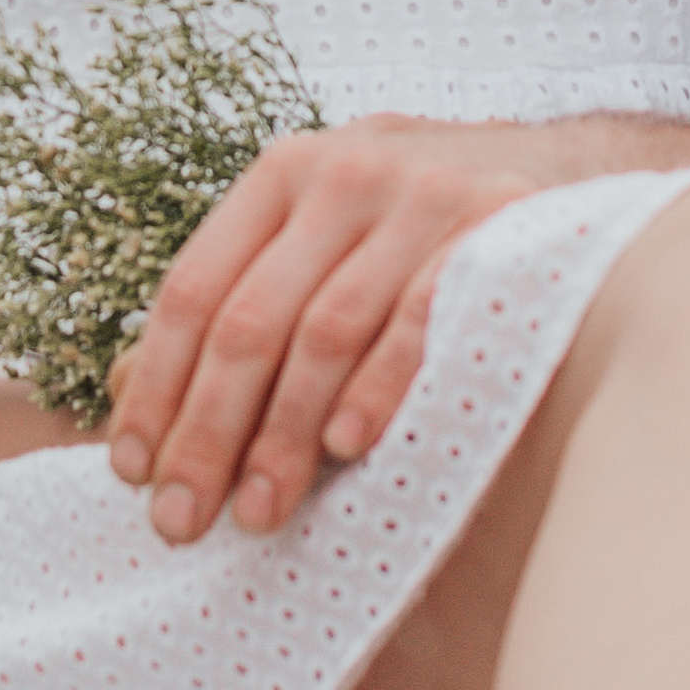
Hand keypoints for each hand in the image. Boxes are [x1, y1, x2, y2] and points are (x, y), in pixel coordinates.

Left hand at [106, 120, 544, 543]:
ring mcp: (419, 197)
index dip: (155, 385)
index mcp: (283, 173)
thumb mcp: (326, 231)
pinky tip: (344, 450)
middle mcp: (342, 173)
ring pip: (324, 332)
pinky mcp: (489, 228)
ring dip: (283, 435)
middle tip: (182, 521)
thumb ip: (249, 291)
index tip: (132, 471)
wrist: (564, 168)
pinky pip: (417, 321)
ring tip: (258, 515)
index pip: (192, 289)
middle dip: (206, 432)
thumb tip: (125, 391)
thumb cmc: (416, 230)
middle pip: (249, 320)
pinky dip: (376, 389)